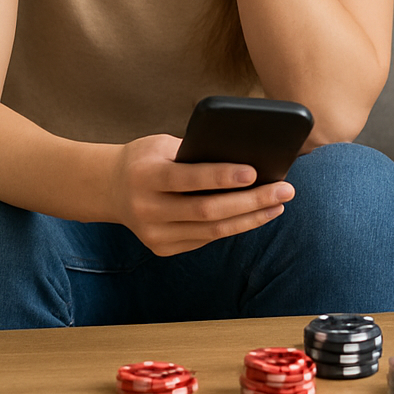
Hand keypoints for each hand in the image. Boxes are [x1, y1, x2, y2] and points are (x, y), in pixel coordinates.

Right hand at [108, 133, 295, 256]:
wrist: (108, 188)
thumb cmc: (145, 158)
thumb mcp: (163, 145)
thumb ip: (197, 152)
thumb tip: (246, 156)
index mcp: (147, 176)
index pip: (189, 178)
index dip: (222, 176)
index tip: (254, 171)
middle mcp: (148, 209)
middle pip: (207, 210)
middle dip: (251, 201)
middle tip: (285, 190)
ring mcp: (154, 234)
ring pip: (211, 231)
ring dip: (250, 218)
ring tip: (278, 204)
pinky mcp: (162, 248)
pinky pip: (205, 239)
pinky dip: (233, 226)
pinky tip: (255, 215)